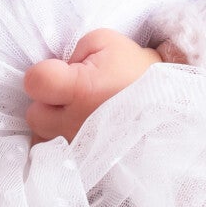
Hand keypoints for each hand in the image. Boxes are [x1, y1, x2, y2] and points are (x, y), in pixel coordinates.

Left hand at [25, 27, 161, 142]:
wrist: (171, 107)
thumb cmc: (139, 72)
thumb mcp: (107, 42)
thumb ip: (73, 52)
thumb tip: (58, 69)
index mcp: (80, 90)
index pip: (34, 81)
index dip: (44, 73)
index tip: (61, 73)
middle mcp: (75, 123)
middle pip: (34, 113)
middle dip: (48, 102)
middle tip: (73, 95)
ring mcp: (79, 148)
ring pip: (44, 136)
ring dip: (55, 124)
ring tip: (81, 114)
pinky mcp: (85, 164)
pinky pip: (56, 155)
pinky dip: (64, 143)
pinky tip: (82, 131)